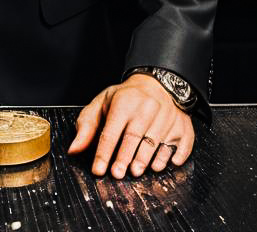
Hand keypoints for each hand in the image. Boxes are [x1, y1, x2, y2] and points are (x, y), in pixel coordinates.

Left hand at [66, 73, 194, 177]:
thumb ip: (87, 126)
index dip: (104, 152)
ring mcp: (167, 116)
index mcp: (123, 103)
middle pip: (134, 136)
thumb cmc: (127, 98)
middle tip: (117, 174)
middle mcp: (146, 108)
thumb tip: (74, 149)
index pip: (111, 130)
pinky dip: (173, 155)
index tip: (98, 170)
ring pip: (156, 141)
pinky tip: (164, 164)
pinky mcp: (182, 125)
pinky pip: (181, 143)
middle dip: (124, 158)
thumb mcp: (102, 103)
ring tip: (136, 170)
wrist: (157, 83)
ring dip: (146, 159)